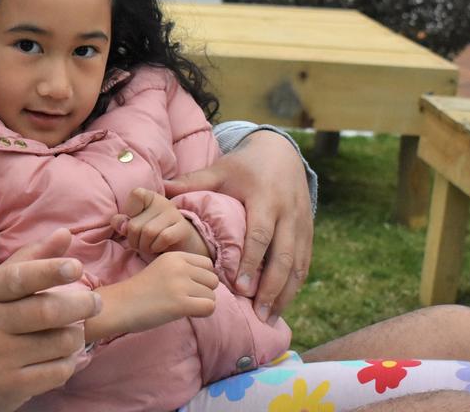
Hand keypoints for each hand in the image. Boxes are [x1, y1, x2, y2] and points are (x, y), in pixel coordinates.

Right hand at [0, 228, 102, 411]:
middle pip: (45, 312)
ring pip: (57, 343)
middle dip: (80, 305)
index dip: (50, 271)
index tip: (77, 267)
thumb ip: (30, 259)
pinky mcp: (10, 387)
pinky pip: (56, 372)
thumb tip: (65, 234)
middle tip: (95, 302)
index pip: (18, 279)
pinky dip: (69, 362)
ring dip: (76, 335)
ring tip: (74, 331)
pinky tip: (64, 355)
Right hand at [86, 252, 216, 341]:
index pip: (207, 264)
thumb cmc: (140, 291)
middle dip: (203, 291)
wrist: (120, 304)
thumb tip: (210, 282)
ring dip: (201, 304)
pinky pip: (209, 307)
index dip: (201, 278)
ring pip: (212, 295)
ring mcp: (181, 284)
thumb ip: (183, 270)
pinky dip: (202, 313)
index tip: (187, 287)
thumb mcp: (162, 269)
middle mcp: (180, 267)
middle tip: (185, 299)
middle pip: (213, 280)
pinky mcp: (181, 303)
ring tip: (182, 306)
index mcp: (175, 256)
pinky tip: (187, 313)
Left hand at [110, 187, 208, 257]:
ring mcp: (175, 214)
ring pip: (148, 232)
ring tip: (149, 247)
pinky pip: (163, 238)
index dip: (130, 211)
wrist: (183, 246)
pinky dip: (157, 247)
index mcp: (150, 197)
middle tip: (140, 244)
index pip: (136, 194)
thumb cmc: (155, 236)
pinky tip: (159, 248)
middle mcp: (163, 202)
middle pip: (135, 223)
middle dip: (134, 240)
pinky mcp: (183, 228)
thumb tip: (118, 223)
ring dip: (144, 246)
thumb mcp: (137, 228)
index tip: (134, 222)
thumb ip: (124, 223)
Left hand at [165, 130, 312, 324]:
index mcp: (265, 198)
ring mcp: (302, 223)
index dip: (251, 262)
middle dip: (272, 287)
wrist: (282, 152)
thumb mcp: (220, 170)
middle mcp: (288, 213)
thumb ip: (193, 182)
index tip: (240, 287)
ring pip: (298, 264)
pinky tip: (282, 303)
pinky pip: (304, 261)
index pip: (259, 235)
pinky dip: (295, 284)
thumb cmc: (244, 165)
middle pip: (283, 256)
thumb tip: (161, 191)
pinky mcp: (308, 231)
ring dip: (286, 292)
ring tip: (269, 317)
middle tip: (258, 313)